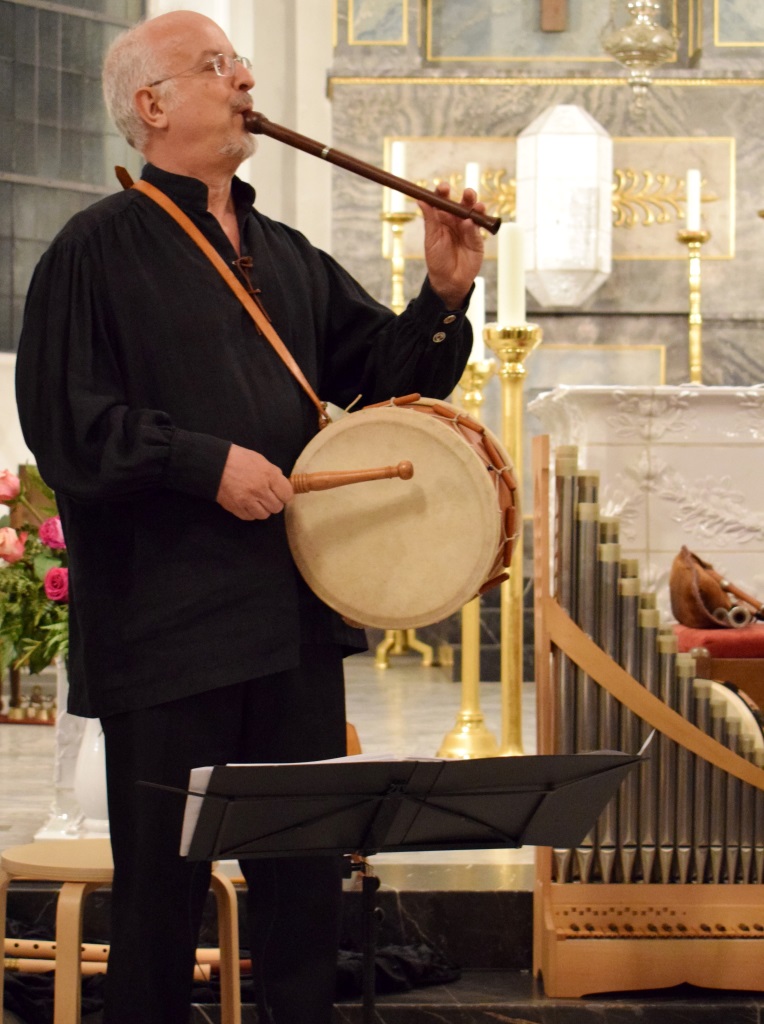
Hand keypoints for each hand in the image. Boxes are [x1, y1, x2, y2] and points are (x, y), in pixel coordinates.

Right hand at [216, 444, 293, 520]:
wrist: (214, 464)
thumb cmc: (238, 459)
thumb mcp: (260, 460)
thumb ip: (273, 473)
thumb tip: (282, 484)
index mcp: (268, 475)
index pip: (287, 494)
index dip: (285, 494)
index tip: (281, 493)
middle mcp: (260, 490)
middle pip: (277, 507)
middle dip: (274, 502)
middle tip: (267, 496)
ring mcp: (247, 501)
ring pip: (264, 515)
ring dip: (263, 509)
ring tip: (257, 501)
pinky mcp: (236, 508)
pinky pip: (250, 517)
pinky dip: (250, 512)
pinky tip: (247, 503)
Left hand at [419, 182, 485, 308]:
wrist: (448, 281)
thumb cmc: (437, 260)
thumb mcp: (431, 239)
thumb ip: (430, 219)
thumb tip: (421, 200)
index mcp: (442, 218)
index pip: (444, 200)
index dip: (443, 192)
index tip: (443, 188)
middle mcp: (456, 220)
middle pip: (462, 203)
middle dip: (466, 196)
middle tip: (467, 193)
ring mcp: (468, 228)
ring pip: (474, 212)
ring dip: (476, 206)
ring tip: (475, 204)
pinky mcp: (477, 239)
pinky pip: (477, 228)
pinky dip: (474, 224)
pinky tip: (470, 223)